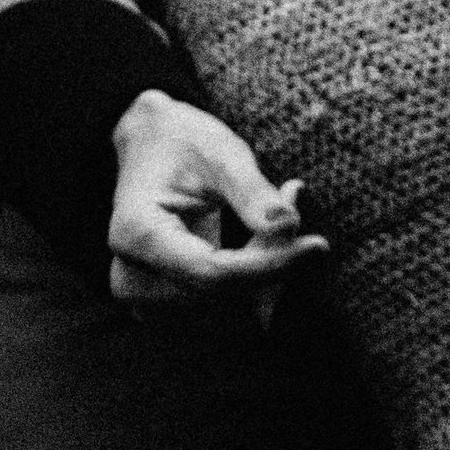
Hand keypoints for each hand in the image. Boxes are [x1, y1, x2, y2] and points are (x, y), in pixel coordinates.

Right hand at [107, 90, 326, 308]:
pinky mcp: (169, 306)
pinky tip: (267, 236)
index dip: (269, 266)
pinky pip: (226, 307)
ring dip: (267, 268)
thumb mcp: (218, 150)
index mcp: (136, 234)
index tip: (317, 247)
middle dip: (270, 261)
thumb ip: (251, 190)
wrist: (150, 144)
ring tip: (281, 206)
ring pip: (229, 308)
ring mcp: (147, 300)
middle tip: (293, 202)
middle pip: (223, 295)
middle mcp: (133, 278)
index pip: (212, 275)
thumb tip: (288, 227)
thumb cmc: (182, 141)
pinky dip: (256, 276)